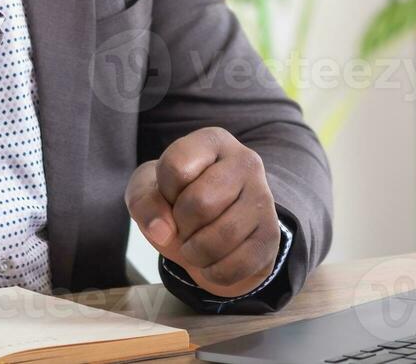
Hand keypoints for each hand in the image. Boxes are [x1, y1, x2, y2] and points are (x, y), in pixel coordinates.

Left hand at [125, 127, 281, 298]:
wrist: (210, 228)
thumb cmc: (177, 200)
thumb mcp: (149, 190)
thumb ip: (144, 201)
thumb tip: (162, 231)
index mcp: (212, 142)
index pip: (176, 167)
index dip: (165, 191)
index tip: (173, 194)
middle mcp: (245, 162)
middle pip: (200, 203)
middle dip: (181, 224)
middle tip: (185, 225)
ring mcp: (263, 198)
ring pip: (222, 236)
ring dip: (195, 253)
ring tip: (195, 245)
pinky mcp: (271, 235)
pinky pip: (237, 265)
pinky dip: (215, 272)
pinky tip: (213, 260)